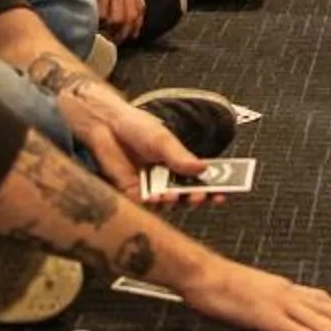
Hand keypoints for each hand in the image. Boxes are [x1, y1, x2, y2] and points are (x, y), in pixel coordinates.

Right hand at [40, 0, 143, 39]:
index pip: (139, 8)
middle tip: (116, 40)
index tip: (131, 34)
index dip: (136, 24)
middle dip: (124, 32)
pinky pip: (102, 13)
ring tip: (104, 34)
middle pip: (129, 17)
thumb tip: (122, 5)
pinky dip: (100, 22)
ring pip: (117, 18)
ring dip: (111, 30)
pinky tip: (95, 24)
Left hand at [58, 83, 201, 192]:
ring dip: (173, 201)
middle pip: (187, 195)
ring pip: (168, 203)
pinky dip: (152, 204)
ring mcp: (151, 187)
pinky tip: (154, 197)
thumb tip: (203, 168)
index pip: (201, 180)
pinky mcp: (133, 193)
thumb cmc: (136, 127)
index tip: (223, 194)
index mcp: (179, 164)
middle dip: (196, 197)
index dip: (213, 189)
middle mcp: (167, 178)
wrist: (106, 125)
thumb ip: (180, 157)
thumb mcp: (162, 140)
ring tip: (173, 195)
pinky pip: (146, 205)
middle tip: (200, 196)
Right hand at [176, 258, 330, 330]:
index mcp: (287, 289)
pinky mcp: (269, 315)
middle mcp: (291, 292)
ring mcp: (282, 302)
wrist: (199, 272)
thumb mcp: (252, 297)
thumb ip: (271, 309)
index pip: (328, 303)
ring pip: (324, 322)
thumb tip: (284, 325)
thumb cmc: (218, 285)